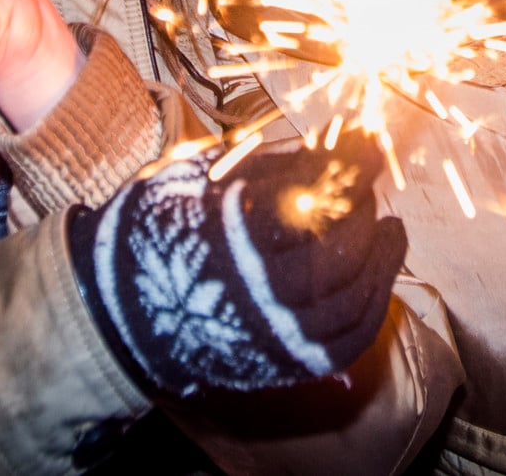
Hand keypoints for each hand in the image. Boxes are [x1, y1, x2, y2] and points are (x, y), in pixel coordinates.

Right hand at [70, 136, 406, 395]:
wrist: (119, 309)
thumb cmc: (160, 230)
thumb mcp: (202, 178)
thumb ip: (272, 165)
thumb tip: (336, 144)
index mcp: (230, 234)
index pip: (311, 193)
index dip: (348, 164)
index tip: (368, 140)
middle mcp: (258, 290)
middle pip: (338, 242)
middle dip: (359, 204)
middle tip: (362, 181)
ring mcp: (276, 334)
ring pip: (353, 292)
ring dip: (379, 253)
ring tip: (386, 223)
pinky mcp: (287, 364)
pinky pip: (351, 338)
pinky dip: (375, 301)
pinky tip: (381, 269)